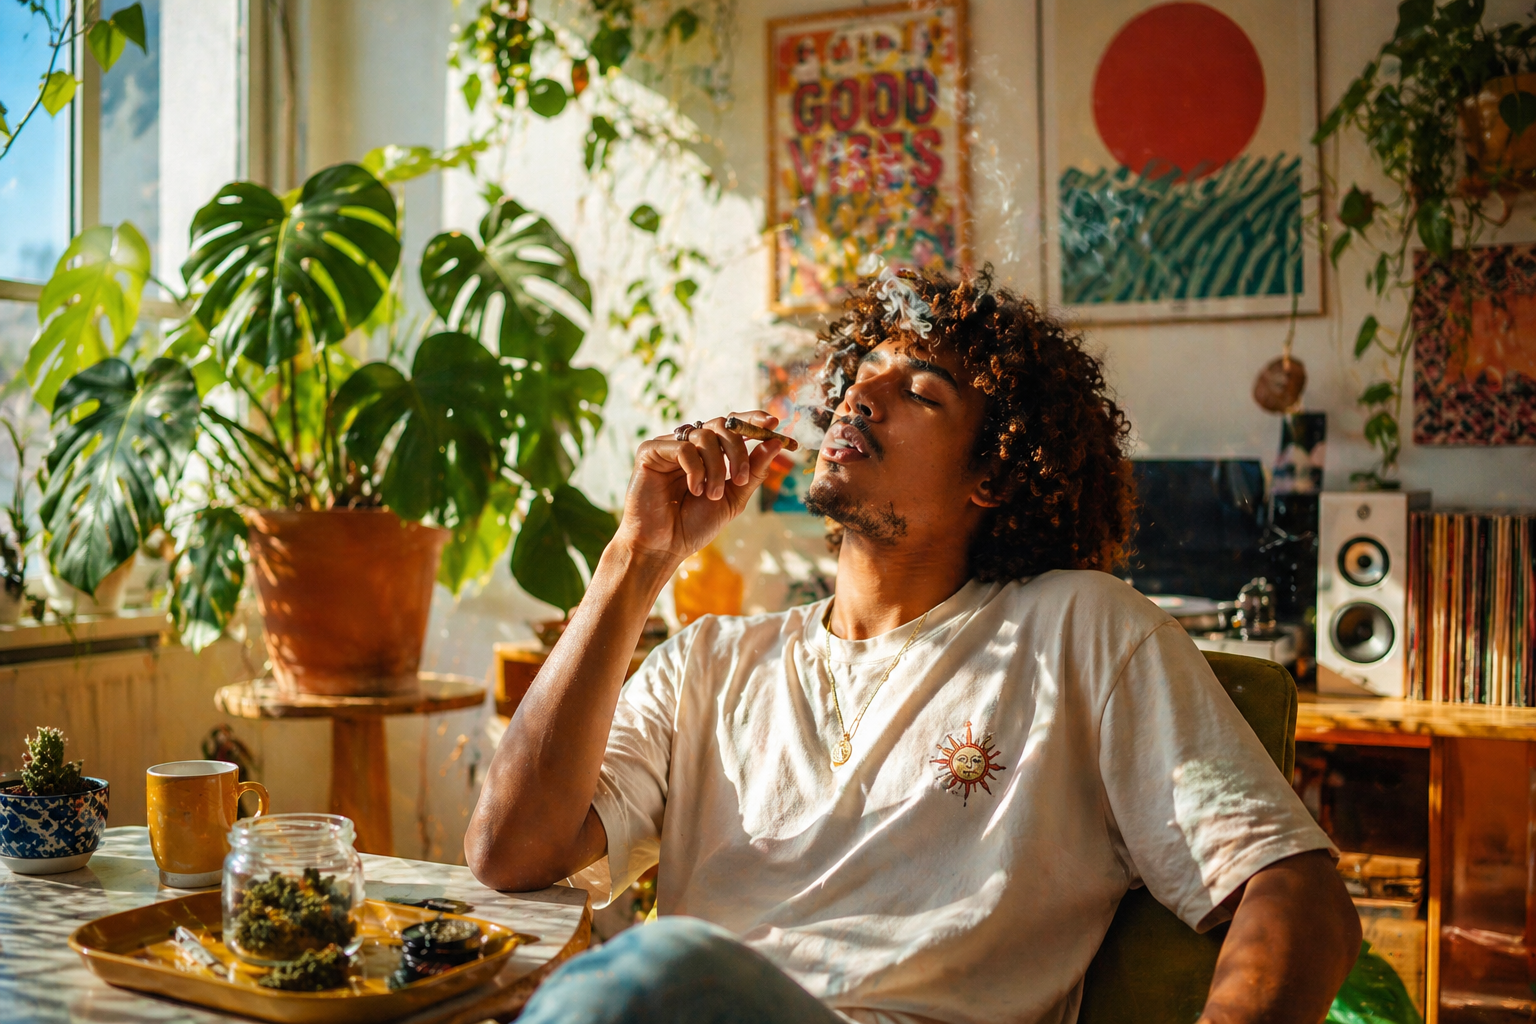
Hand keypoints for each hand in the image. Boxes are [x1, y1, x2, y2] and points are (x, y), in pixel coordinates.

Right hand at [614, 412, 784, 567]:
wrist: (665, 546)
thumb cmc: (695, 524)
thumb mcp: (734, 498)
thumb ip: (753, 471)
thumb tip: (776, 443)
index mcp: (708, 452)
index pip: (731, 425)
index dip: (752, 420)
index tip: (773, 423)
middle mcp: (689, 444)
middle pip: (721, 425)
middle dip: (737, 450)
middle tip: (740, 478)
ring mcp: (668, 446)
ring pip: (704, 436)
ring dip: (716, 468)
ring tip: (711, 495)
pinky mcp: (650, 451)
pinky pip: (682, 447)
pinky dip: (695, 470)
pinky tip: (694, 489)